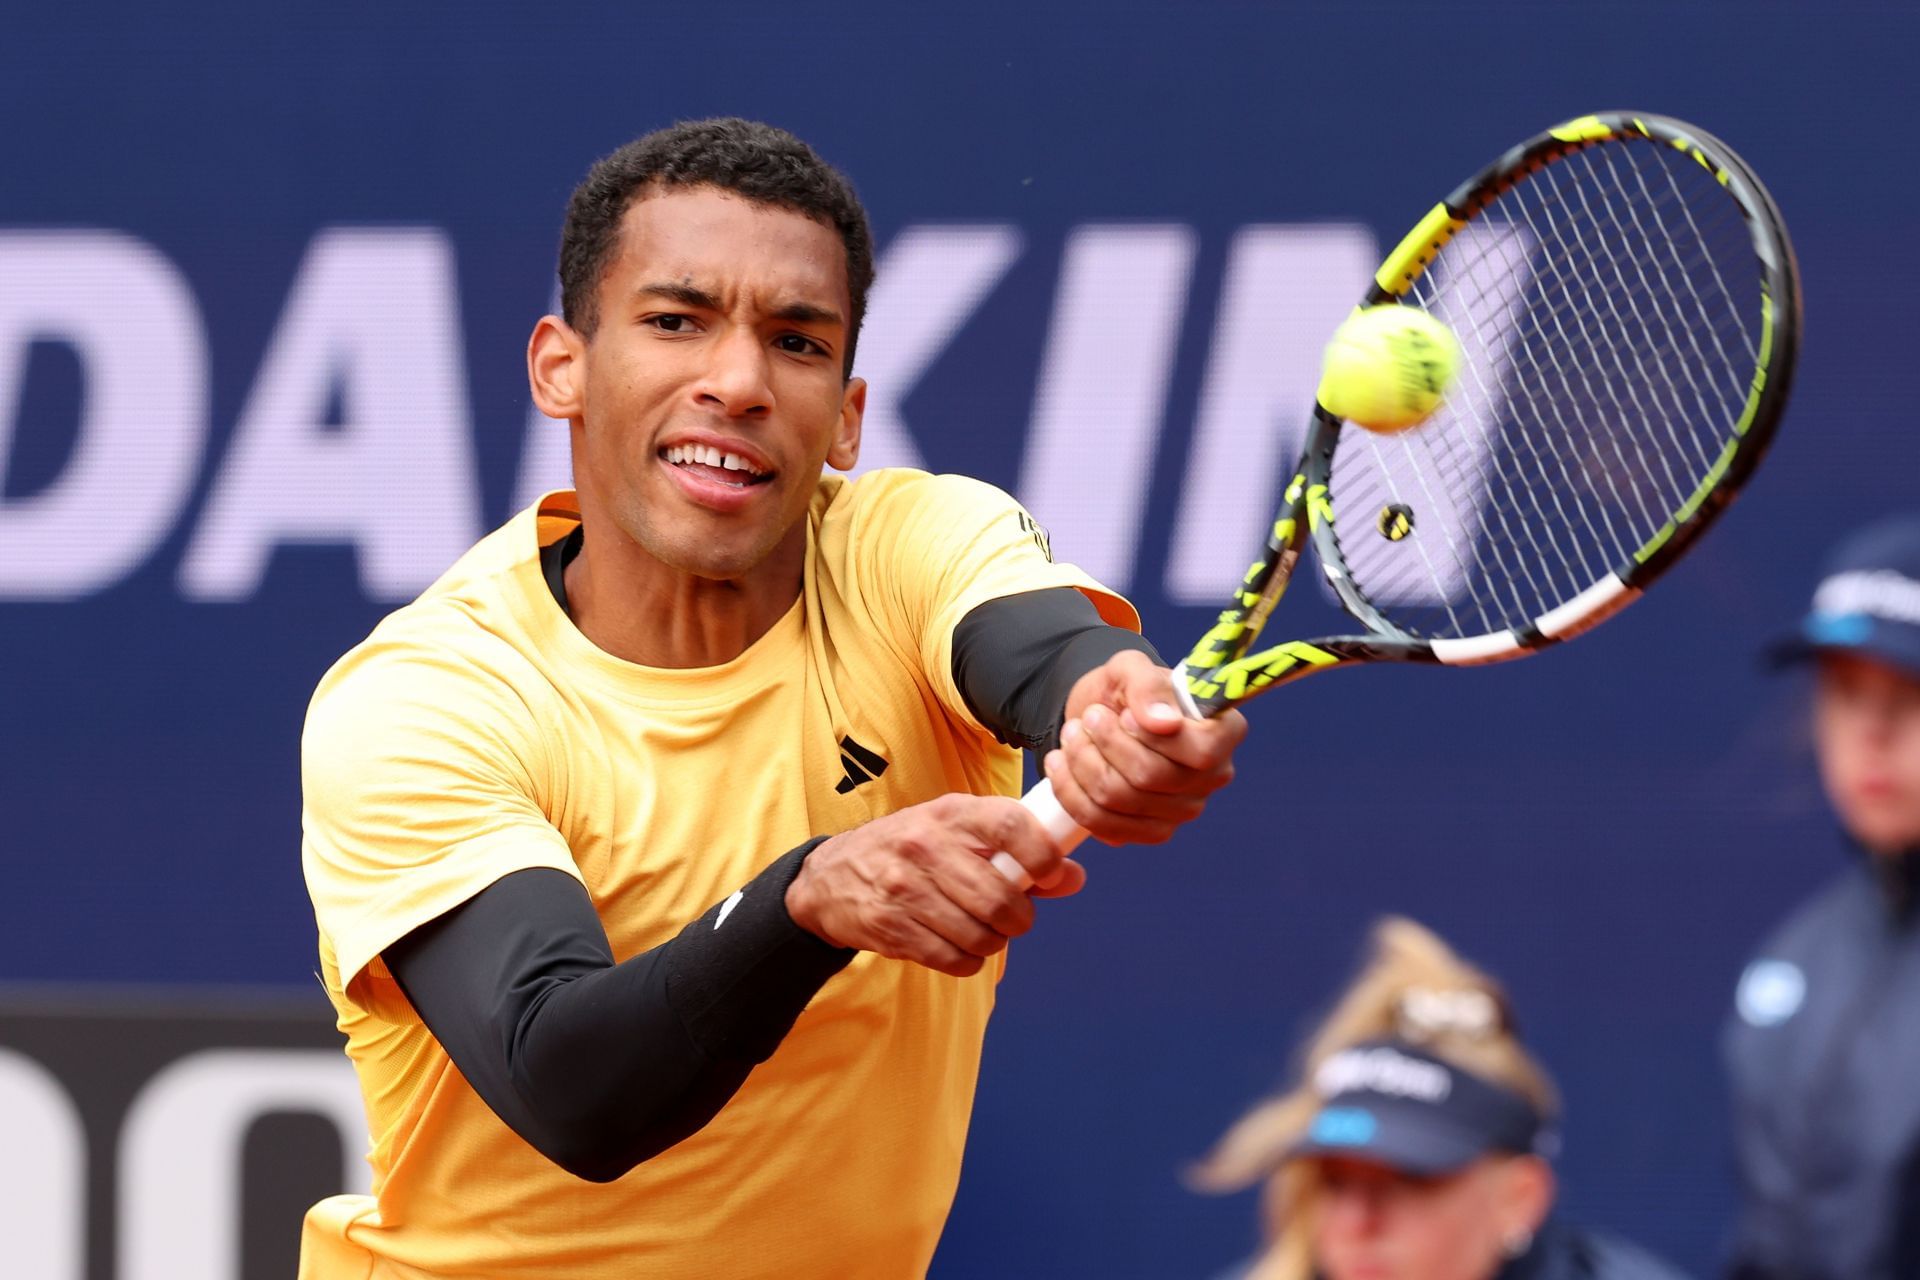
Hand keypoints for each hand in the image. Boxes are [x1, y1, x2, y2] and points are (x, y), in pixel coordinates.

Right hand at [786, 794, 1086, 976]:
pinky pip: (953, 960)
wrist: (830, 876)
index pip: (1010, 825)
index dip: (1043, 853)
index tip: (1053, 873)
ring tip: (982, 929)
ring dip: (992, 941)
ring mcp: (904, 888)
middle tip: (1015, 917)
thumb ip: (1015, 851)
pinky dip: (967, 960)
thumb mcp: (957, 832)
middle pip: (999, 896)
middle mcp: (925, 845)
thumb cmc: (910, 849)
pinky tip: (957, 945)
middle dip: (1019, 918)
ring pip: (979, 935)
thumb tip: (1073, 878)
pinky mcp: (890, 927)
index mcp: (950, 813)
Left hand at [1045, 649, 1245, 844]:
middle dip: (1106, 743)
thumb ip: (1147, 686)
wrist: (1102, 714)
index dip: (1154, 737)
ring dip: (1082, 763)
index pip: (1202, 751)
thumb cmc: (1127, 690)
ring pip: (1120, 801)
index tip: (1125, 715)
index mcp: (1224, 733)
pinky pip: (1102, 824)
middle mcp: (1211, 778)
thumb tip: (1163, 722)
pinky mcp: (1145, 831)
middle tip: (1089, 716)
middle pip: (1152, 777)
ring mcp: (1180, 811)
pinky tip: (1060, 763)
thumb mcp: (1131, 669)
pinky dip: (1071, 792)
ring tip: (1072, 734)